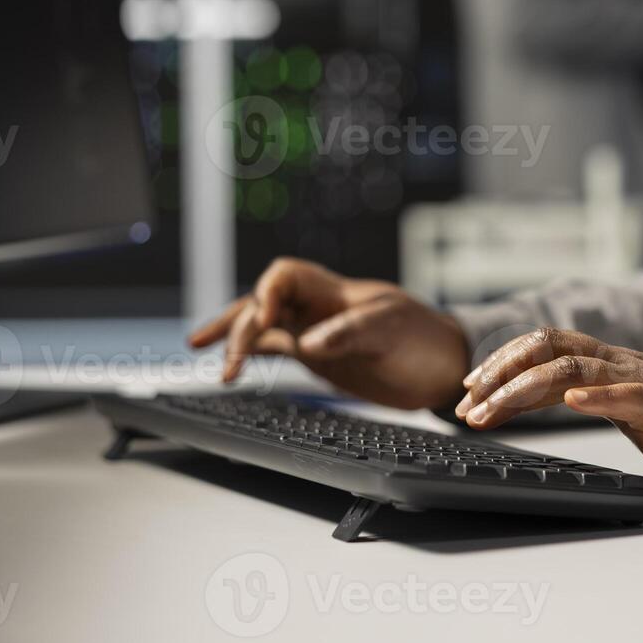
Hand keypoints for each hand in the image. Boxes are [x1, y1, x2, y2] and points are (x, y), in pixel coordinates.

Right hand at [188, 258, 470, 410]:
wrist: (444, 366)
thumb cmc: (423, 340)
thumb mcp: (392, 333)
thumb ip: (350, 334)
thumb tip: (308, 343)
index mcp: (333, 291)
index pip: (284, 276)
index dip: (267, 294)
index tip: (265, 323)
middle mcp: (316, 308)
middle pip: (262, 302)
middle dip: (240, 325)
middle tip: (231, 363)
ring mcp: (313, 331)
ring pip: (260, 325)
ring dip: (233, 338)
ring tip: (199, 350)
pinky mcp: (316, 356)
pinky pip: (272, 348)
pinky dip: (249, 353)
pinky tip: (229, 365)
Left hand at [453, 327, 642, 510]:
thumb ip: (612, 400)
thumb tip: (567, 401)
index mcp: (622, 369)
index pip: (551, 346)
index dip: (504, 361)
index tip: (470, 390)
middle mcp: (631, 368)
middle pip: (552, 346)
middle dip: (499, 370)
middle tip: (465, 401)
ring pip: (578, 370)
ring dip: (524, 389)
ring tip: (488, 410)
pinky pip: (634, 398)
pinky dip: (600, 398)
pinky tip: (572, 403)